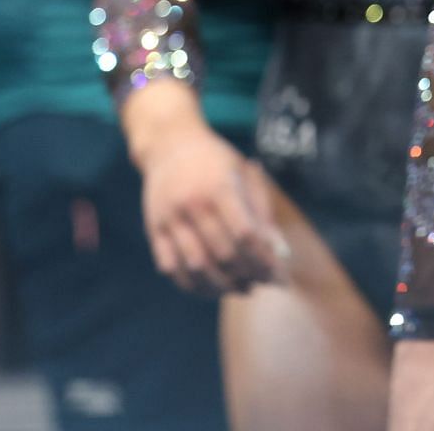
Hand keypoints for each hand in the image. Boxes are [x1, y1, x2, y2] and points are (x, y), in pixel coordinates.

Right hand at [136, 111, 281, 295]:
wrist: (170, 145)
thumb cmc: (217, 161)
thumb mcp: (245, 176)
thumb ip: (262, 214)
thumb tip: (281, 254)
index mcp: (220, 188)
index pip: (245, 234)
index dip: (263, 259)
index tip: (278, 273)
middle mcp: (192, 204)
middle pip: (222, 253)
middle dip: (247, 274)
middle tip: (262, 283)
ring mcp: (170, 219)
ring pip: (195, 266)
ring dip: (221, 285)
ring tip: (241, 289)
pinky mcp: (153, 230)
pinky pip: (170, 267)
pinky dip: (191, 283)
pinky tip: (210, 287)